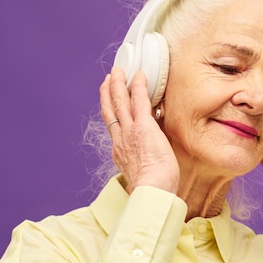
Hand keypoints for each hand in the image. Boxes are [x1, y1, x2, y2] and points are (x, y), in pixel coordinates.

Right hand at [99, 67, 179, 193]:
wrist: (152, 190)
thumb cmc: (154, 189)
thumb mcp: (142, 173)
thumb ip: (143, 161)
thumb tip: (151, 158)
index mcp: (120, 152)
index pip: (113, 127)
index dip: (109, 111)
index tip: (108, 101)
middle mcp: (120, 139)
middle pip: (110, 110)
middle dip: (108, 92)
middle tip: (108, 78)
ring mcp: (130, 131)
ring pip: (119, 103)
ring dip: (118, 85)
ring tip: (117, 71)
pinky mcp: (143, 126)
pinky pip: (139, 101)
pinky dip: (138, 87)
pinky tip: (138, 76)